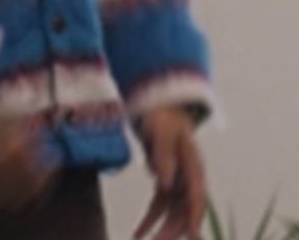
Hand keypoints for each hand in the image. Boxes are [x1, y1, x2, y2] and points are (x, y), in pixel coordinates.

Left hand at [134, 107, 205, 239]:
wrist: (158, 107)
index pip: (197, 196)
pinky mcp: (165, 183)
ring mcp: (178, 183)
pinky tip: (137, 233)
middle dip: (172, 231)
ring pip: (171, 213)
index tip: (192, 235)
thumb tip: (165, 183)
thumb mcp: (161, 132)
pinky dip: (149, 220)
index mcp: (193, 165)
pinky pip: (159, 207)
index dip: (195, 216)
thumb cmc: (162, 117)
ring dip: (159, 230)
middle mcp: (188, 179)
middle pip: (183, 210)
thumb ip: (163, 156)